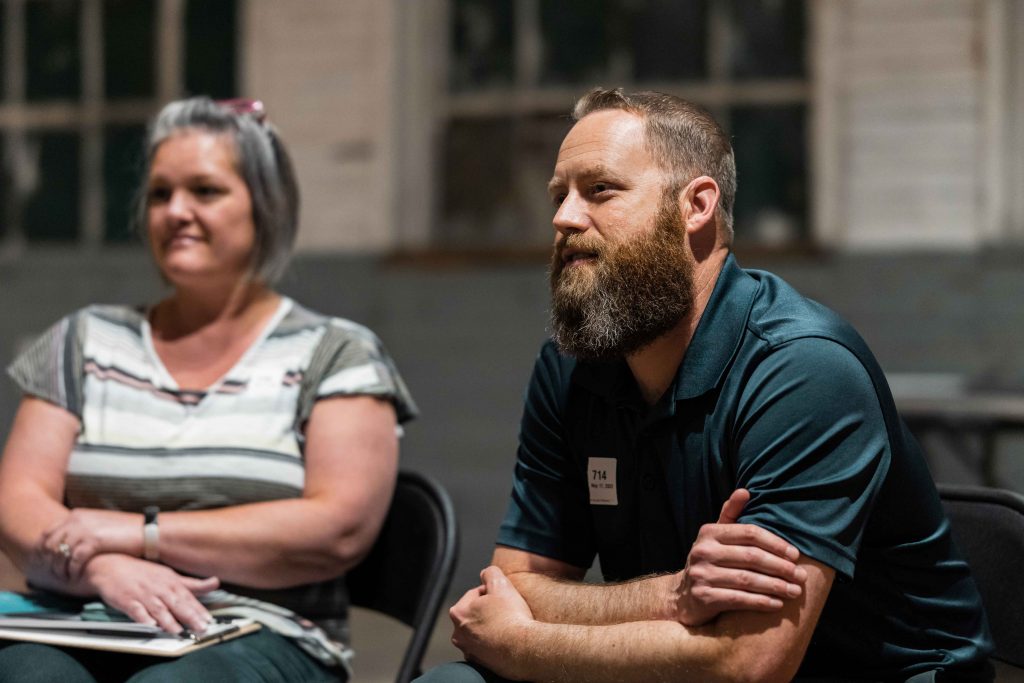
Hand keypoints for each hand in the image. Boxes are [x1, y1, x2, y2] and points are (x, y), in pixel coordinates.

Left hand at [40, 508, 142, 581]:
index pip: (48, 533)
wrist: (147, 532)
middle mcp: (77, 520)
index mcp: (77, 514)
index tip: (45, 562)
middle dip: (48, 561)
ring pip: (59, 553)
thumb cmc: (126, 531)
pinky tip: (74, 577)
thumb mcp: (100, 525)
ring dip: (58, 568)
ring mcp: (84, 530)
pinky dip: (71, 570)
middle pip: (50, 544)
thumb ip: (82, 530)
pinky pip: (73, 560)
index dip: (43, 550)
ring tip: (62, 579)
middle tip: (51, 575)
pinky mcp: (92, 542)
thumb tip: (68, 544)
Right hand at [83, 554, 218, 633]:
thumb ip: (192, 584)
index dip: (199, 609)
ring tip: (178, 631)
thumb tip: (215, 582)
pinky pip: (136, 610)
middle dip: (189, 616)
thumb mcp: (170, 575)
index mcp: (171, 581)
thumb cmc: (143, 573)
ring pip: (158, 608)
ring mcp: (143, 594)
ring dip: (168, 620)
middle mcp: (159, 587)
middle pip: (176, 603)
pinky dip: (143, 618)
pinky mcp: (126, 600)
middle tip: (200, 628)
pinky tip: (150, 625)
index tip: (209, 620)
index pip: (188, 597)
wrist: (111, 565)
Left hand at [450, 566, 533, 677]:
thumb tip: (486, 572)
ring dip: (492, 627)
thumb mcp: (501, 585)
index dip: (493, 592)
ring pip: (481, 631)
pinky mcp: (481, 664)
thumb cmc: (511, 617)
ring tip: (508, 626)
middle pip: (477, 613)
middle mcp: (459, 634)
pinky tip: (507, 641)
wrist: (524, 650)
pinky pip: (487, 648)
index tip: (505, 597)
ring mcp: (469, 651)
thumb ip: (490, 573)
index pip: (476, 593)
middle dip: (490, 610)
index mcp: (458, 613)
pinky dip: (495, 643)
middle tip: (507, 611)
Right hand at [673, 489, 806, 625]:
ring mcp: (701, 574)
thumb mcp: (716, 536)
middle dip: (780, 567)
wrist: (683, 596)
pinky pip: (739, 599)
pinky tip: (777, 604)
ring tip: (795, 591)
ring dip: (776, 586)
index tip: (795, 555)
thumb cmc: (710, 561)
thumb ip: (731, 514)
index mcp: (709, 532)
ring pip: (748, 579)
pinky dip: (761, 602)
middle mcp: (702, 551)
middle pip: (751, 556)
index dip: (775, 543)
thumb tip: (745, 491)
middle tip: (801, 576)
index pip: (749, 533)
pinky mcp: (703, 597)